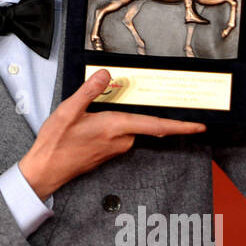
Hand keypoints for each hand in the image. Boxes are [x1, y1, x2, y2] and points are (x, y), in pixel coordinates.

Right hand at [18, 69, 206, 199]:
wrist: (46, 170)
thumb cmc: (56, 143)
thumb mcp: (69, 110)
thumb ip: (90, 91)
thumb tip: (106, 75)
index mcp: (115, 127)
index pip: (156, 125)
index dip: (181, 126)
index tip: (200, 125)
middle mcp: (120, 140)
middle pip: (142, 122)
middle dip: (143, 110)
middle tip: (143, 97)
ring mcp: (115, 148)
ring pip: (129, 127)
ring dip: (123, 117)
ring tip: (101, 109)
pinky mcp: (108, 152)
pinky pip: (119, 133)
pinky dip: (114, 124)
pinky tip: (95, 120)